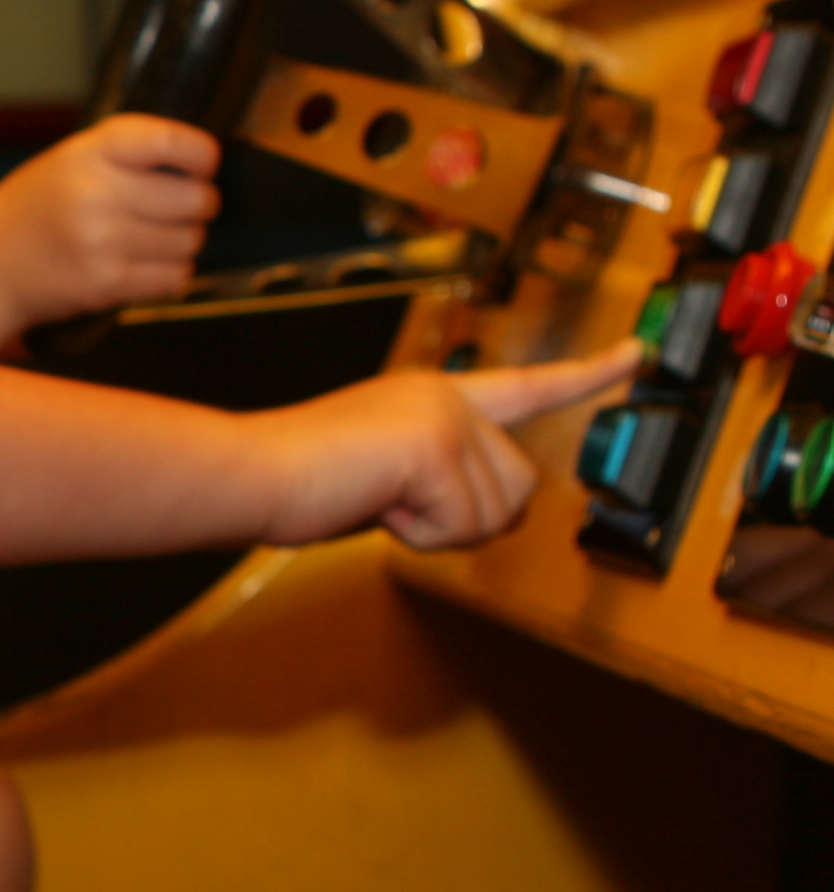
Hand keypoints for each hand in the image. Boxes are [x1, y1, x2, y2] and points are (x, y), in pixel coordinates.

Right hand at [0, 115, 220, 327]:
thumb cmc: (35, 210)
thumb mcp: (69, 160)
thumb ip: (128, 155)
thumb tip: (202, 166)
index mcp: (87, 153)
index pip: (171, 141)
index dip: (201, 154)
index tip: (203, 164)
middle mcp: (95, 193)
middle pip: (195, 198)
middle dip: (197, 204)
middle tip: (175, 208)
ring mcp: (101, 242)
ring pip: (191, 240)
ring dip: (181, 242)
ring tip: (147, 240)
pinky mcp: (106, 284)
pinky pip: (175, 277)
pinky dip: (169, 273)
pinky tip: (142, 264)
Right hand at [254, 342, 641, 549]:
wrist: (255, 473)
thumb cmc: (301, 479)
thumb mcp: (392, 474)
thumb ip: (446, 479)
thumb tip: (486, 513)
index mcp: (437, 395)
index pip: (529, 385)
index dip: (589, 375)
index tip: (636, 356)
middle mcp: (450, 396)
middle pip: (521, 486)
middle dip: (471, 518)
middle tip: (401, 508)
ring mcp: (446, 418)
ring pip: (499, 511)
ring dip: (443, 529)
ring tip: (383, 503)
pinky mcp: (437, 446)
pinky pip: (465, 524)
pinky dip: (422, 534)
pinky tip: (380, 506)